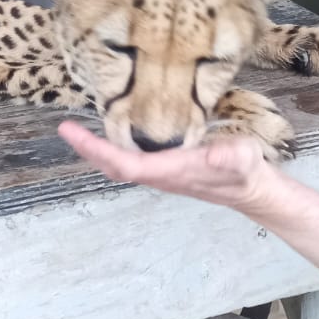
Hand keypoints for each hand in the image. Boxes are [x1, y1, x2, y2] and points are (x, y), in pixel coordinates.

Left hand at [58, 122, 274, 215]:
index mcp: (173, 170)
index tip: (76, 134)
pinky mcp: (163, 170)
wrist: (252, 189)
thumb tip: (216, 153)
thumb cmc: (246, 169)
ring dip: (96, 152)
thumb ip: (231, 155)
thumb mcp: (244, 156)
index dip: (99, 151)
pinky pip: (129, 163)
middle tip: (65, 129)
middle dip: (89, 151)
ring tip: (76, 132)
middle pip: (115, 168)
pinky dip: (110, 151)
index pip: (127, 164)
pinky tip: (105, 138)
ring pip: (119, 167)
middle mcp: (161, 176)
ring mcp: (160, 175)